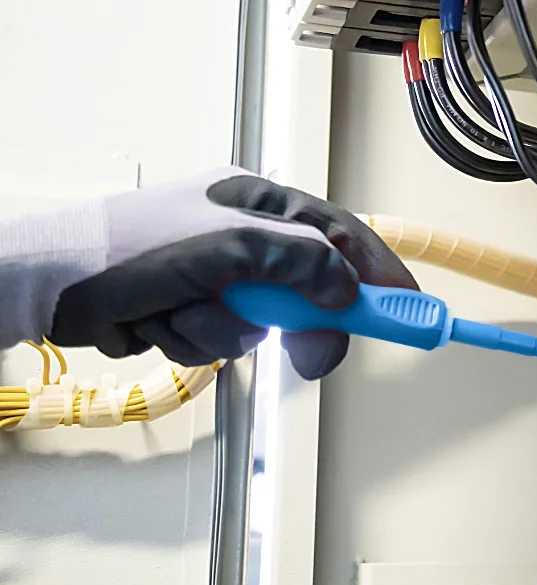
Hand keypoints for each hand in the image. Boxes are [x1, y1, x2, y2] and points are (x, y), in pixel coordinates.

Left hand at [47, 168, 417, 379]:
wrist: (50, 285)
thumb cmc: (130, 250)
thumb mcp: (231, 247)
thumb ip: (302, 262)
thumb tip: (347, 290)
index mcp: (257, 203)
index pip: (339, 235)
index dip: (378, 273)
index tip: (409, 309)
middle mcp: (242, 236)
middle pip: (308, 288)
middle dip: (298, 322)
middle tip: (308, 353)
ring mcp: (217, 276)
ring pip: (262, 323)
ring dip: (227, 331)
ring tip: (185, 314)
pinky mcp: (192, 310)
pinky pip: (223, 341)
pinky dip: (196, 342)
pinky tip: (162, 324)